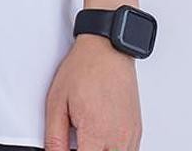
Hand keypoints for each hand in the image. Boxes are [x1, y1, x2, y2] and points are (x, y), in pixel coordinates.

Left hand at [44, 34, 141, 150]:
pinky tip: (100, 140)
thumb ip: (55, 136)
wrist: (107, 50)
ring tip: (87, 139)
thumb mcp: (56, 101)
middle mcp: (117, 138)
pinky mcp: (137, 132)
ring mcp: (130, 136)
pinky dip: (113, 150)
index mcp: (95, 133)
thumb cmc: (83, 69)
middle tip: (76, 141)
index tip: (66, 149)